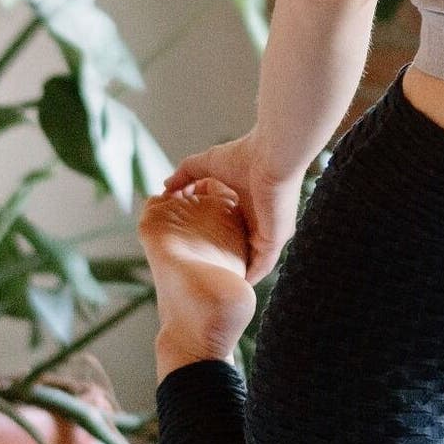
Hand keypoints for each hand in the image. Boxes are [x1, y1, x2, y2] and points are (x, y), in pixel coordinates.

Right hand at [160, 133, 298, 282]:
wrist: (271, 156)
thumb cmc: (244, 155)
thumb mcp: (207, 165)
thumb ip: (186, 175)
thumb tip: (166, 187)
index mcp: (250, 204)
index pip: (233, 229)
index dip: (216, 240)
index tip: (197, 252)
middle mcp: (263, 220)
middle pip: (243, 248)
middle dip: (226, 261)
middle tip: (205, 276)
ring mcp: (272, 231)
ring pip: (254, 260)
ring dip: (238, 272)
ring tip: (218, 289)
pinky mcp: (277, 238)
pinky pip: (264, 265)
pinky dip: (251, 276)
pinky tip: (236, 287)